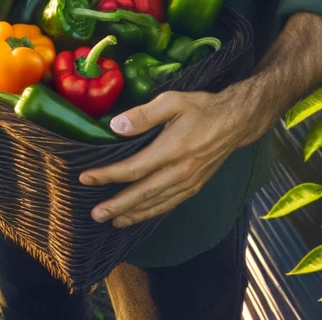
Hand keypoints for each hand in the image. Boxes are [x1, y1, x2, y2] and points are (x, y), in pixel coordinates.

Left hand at [76, 87, 255, 227]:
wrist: (235, 122)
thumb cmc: (201, 108)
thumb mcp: (171, 101)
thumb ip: (142, 115)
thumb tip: (115, 126)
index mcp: (172, 150)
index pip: (133, 168)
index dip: (108, 175)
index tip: (86, 178)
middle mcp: (180, 172)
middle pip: (142, 193)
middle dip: (116, 204)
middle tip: (94, 214)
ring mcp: (189, 182)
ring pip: (156, 203)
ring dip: (133, 214)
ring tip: (112, 220)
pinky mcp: (195, 186)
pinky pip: (170, 204)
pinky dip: (152, 212)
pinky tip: (140, 216)